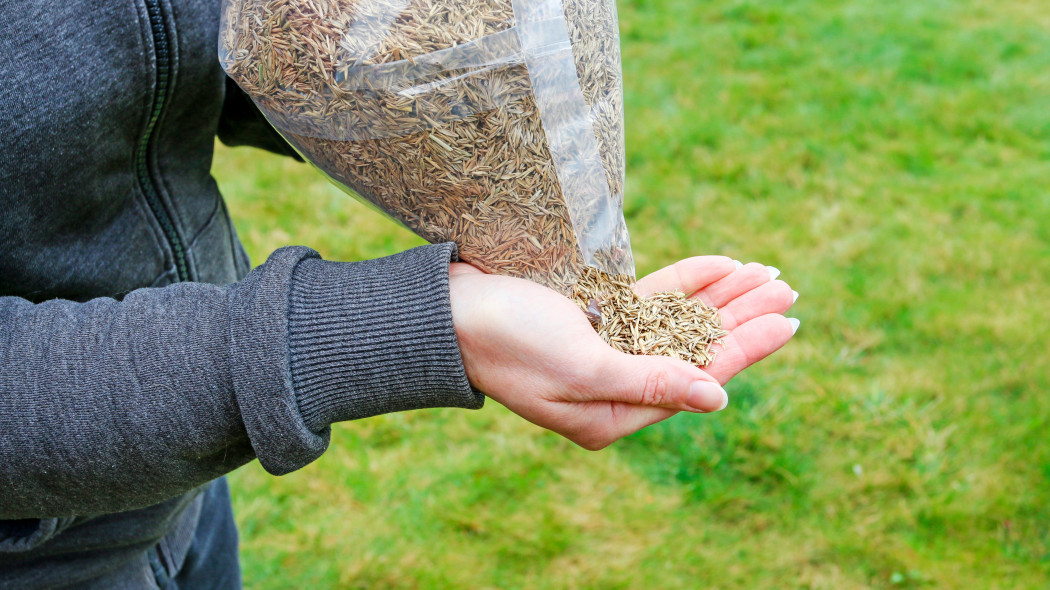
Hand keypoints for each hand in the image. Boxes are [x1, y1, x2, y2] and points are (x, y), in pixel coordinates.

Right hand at [448, 257, 796, 449]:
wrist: (447, 311)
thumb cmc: (507, 341)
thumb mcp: (582, 367)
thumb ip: (651, 382)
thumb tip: (716, 398)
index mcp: (612, 414)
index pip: (696, 378)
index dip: (745, 348)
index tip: (787, 321)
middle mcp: (614, 386)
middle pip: (694, 349)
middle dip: (740, 318)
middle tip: (787, 289)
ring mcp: (605, 351)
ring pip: (678, 323)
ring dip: (720, 298)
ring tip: (765, 273)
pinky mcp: (594, 319)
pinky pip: (651, 302)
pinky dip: (683, 284)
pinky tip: (718, 266)